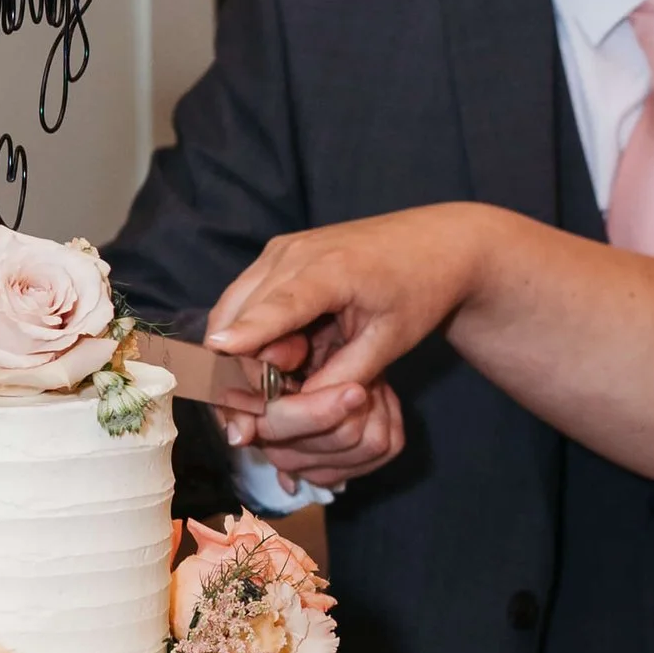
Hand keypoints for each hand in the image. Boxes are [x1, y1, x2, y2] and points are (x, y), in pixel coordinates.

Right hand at [206, 210, 486, 486]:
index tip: (217, 352)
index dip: (248, 332)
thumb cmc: (418, 292)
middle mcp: (295, 252)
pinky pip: (244, 298)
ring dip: (240, 348)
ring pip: (232, 306)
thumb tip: (297, 409)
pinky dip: (247, 330)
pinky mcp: (278, 255)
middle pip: (239, 311)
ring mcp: (281, 250)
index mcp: (332, 269)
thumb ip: (342, 376)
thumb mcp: (389, 342)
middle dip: (241, 361)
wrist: (436, 243)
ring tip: (276, 378)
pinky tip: (274, 355)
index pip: (280, 305)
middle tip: (264, 401)